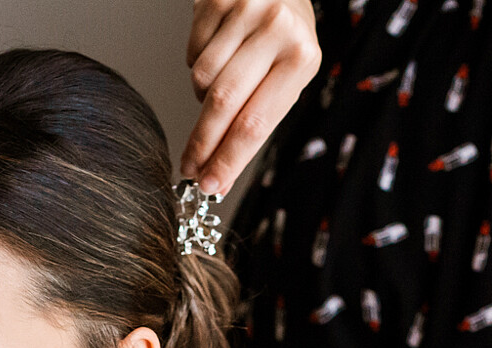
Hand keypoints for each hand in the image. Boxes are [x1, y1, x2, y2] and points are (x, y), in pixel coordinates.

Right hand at [181, 0, 319, 194]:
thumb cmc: (286, 38)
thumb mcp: (290, 76)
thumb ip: (259, 120)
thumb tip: (221, 173)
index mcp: (301, 58)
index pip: (256, 123)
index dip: (229, 159)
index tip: (211, 184)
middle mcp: (275, 31)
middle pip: (224, 104)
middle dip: (203, 143)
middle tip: (191, 169)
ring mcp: (244, 11)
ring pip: (202, 79)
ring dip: (203, 97)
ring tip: (220, 88)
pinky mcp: (216, 0)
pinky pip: (192, 53)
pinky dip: (198, 65)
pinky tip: (217, 56)